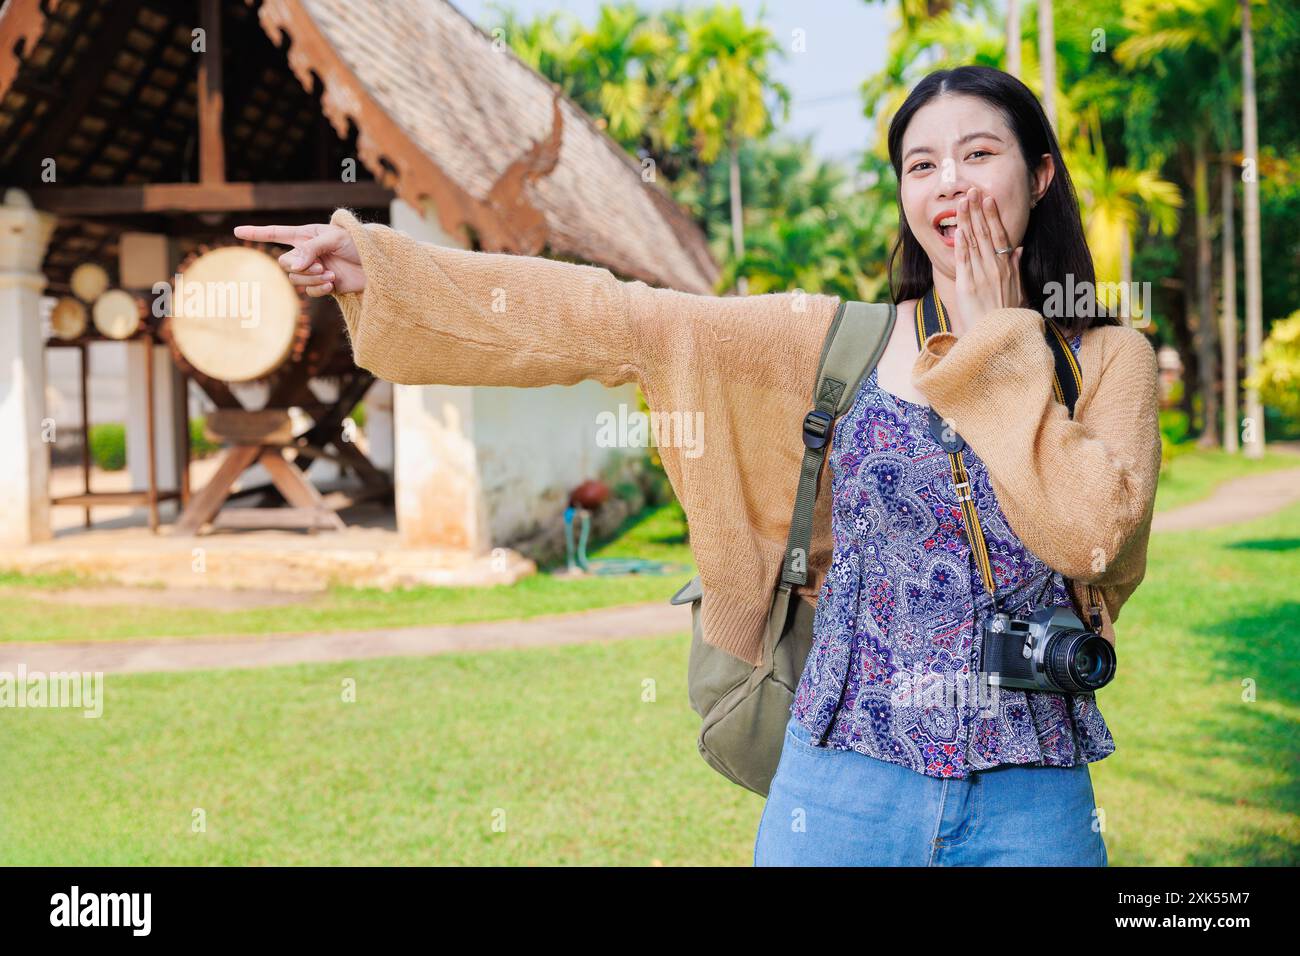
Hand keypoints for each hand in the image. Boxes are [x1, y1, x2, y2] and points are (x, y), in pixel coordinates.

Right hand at [231, 223, 364, 295]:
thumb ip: (310, 250)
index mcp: (307, 236)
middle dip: (300, 267)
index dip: (257, 233)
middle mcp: (307, 253)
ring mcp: (315, 270)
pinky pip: (310, 291)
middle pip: (285, 263)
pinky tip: (333, 283)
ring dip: (311, 279)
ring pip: (296, 279)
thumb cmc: (359, 244)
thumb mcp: (334, 239)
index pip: (276, 233)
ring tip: (330, 275)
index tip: (237, 231)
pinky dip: (319, 289)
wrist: (379, 266)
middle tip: (321, 266)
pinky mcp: (325, 285)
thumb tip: (291, 266)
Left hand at [953, 186, 1024, 326]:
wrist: (997, 337)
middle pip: (986, 234)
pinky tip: (958, 229)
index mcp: (1008, 268)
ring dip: (967, 221)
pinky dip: (961, 244)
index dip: (993, 216)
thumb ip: (1017, 267)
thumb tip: (1019, 249)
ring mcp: (982, 276)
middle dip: (978, 211)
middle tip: (971, 191)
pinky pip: (964, 261)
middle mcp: (996, 268)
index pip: (1000, 236)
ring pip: (974, 243)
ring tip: (962, 203)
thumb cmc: (1006, 315)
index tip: (988, 199)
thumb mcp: (1018, 289)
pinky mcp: (968, 286)